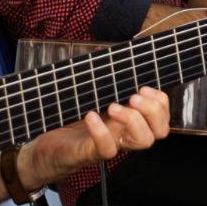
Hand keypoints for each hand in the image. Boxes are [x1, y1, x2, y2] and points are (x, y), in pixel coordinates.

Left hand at [25, 86, 170, 181]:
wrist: (45, 149)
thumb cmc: (70, 121)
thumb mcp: (91, 98)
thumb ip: (103, 82)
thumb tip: (105, 51)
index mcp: (130, 121)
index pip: (162, 118)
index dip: (161, 103)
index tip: (144, 87)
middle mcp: (126, 135)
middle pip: (160, 132)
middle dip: (152, 111)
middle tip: (133, 97)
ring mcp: (111, 144)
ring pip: (141, 142)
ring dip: (133, 120)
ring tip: (113, 106)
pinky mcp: (91, 153)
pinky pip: (106, 148)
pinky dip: (101, 131)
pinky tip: (91, 116)